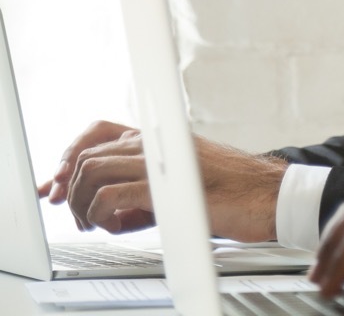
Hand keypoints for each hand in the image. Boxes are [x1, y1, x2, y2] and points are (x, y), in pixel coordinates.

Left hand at [42, 120, 286, 241]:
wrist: (269, 195)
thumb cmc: (236, 192)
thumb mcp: (184, 184)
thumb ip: (147, 192)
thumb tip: (115, 212)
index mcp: (162, 139)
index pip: (99, 133)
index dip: (70, 156)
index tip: (57, 183)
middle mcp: (158, 144)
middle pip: (88, 154)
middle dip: (68, 187)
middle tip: (73, 213)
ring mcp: (161, 162)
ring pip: (92, 171)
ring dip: (81, 202)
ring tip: (94, 223)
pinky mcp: (165, 188)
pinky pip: (110, 196)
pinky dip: (99, 214)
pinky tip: (113, 226)